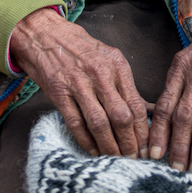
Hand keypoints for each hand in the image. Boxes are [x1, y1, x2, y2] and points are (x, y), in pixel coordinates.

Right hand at [9, 7, 149, 157]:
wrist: (44, 33)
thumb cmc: (79, 48)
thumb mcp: (108, 57)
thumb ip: (126, 83)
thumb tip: (147, 110)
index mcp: (117, 66)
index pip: (136, 106)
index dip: (143, 132)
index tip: (146, 148)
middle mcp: (100, 74)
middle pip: (121, 117)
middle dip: (129, 144)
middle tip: (132, 159)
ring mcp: (78, 84)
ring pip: (100, 123)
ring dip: (109, 146)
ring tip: (115, 158)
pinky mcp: (59, 92)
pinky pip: (76, 123)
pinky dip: (86, 141)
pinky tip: (93, 150)